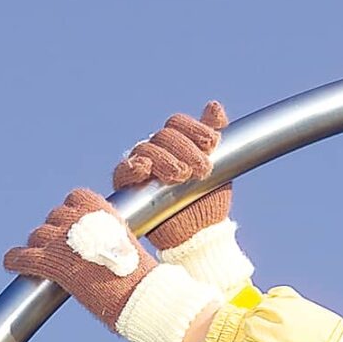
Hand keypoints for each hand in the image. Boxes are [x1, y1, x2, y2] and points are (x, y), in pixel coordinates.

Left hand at [4, 188, 156, 329]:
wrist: (136, 293)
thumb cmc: (136, 274)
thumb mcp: (124, 241)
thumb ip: (105, 234)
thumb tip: (98, 245)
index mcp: (96, 205)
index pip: (74, 199)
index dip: (73, 217)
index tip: (77, 231)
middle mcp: (75, 216)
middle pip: (53, 219)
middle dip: (56, 234)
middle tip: (62, 253)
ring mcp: (58, 237)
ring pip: (37, 236)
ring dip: (39, 248)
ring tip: (44, 263)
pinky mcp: (47, 261)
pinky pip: (21, 257)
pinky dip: (15, 260)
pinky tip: (12, 264)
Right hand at [114, 101, 229, 251]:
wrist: (199, 234)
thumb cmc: (207, 200)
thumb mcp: (219, 166)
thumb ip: (214, 137)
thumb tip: (213, 107)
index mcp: (176, 143)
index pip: (177, 123)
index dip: (194, 129)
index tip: (212, 144)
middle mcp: (156, 151)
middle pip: (163, 135)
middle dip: (185, 149)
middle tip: (203, 169)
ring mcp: (141, 167)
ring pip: (145, 149)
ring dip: (165, 159)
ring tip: (182, 175)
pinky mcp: (129, 188)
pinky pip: (123, 171)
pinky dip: (132, 167)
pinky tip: (144, 169)